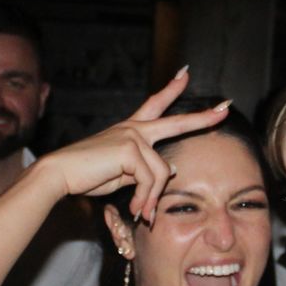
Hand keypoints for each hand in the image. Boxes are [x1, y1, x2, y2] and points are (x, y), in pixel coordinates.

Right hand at [33, 67, 228, 222]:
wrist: (60, 174)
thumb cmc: (86, 176)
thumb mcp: (121, 173)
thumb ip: (145, 169)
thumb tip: (173, 170)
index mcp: (131, 129)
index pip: (155, 104)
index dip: (171, 89)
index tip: (185, 74)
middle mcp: (134, 128)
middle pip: (176, 121)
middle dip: (203, 117)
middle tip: (226, 108)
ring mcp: (133, 135)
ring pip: (162, 171)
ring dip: (153, 197)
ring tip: (141, 212)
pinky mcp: (130, 148)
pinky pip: (151, 179)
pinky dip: (145, 198)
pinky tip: (135, 207)